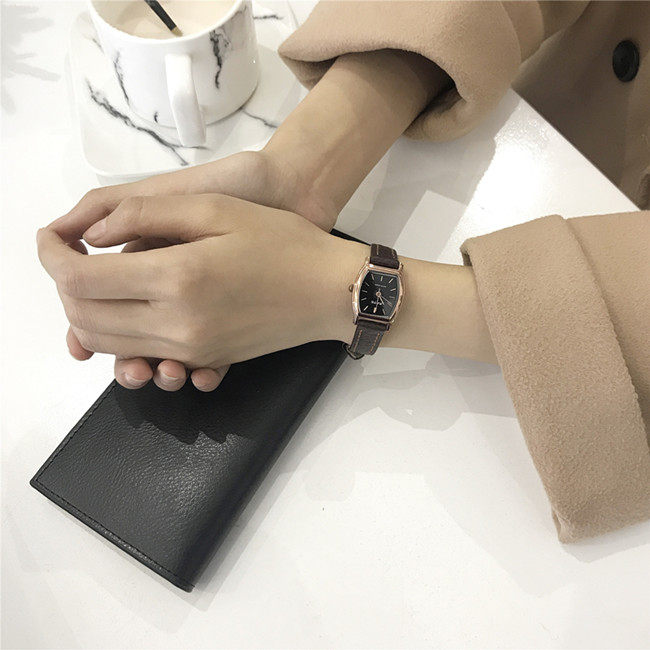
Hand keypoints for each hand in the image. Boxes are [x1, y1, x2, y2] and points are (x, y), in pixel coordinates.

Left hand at [50, 149, 338, 390]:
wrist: (329, 292)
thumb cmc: (282, 243)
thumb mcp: (215, 209)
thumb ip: (146, 216)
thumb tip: (92, 233)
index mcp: (177, 280)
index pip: (80, 278)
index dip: (51, 256)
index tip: (49, 238)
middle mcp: (176, 326)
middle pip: (84, 317)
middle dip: (63, 285)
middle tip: (72, 255)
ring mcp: (190, 351)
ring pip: (107, 344)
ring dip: (85, 314)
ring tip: (95, 280)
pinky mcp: (204, 360)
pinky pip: (142, 356)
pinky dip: (119, 336)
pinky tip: (130, 309)